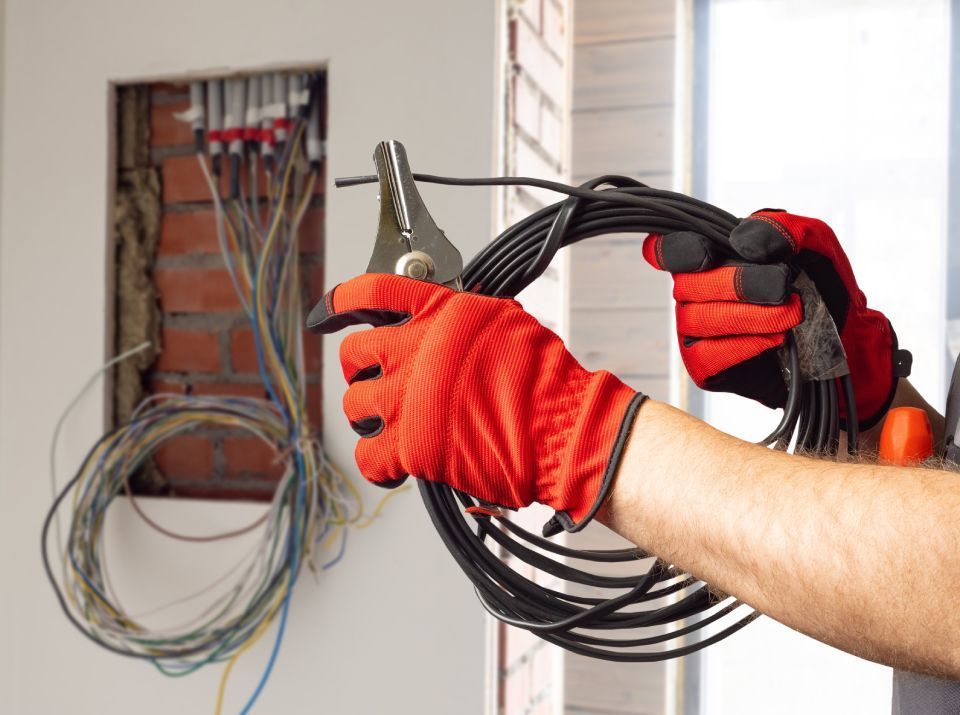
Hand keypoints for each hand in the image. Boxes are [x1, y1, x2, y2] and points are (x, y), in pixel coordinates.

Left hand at [307, 273, 643, 532]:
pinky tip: (397, 462)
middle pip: (353, 353)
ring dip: (371, 416)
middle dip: (361, 368)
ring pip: (354, 405)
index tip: (328, 312)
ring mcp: (407, 398)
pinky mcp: (409, 445)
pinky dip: (379, 463)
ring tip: (398, 424)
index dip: (340, 302)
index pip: (370, 292)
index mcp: (437, 313)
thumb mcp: (503, 321)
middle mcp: (414, 350)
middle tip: (381, 382)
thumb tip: (440, 323)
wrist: (560, 427)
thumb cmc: (544, 379)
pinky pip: (368, 456)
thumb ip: (459, 318)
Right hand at [643, 210, 908, 428]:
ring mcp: (696, 330)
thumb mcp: (814, 242)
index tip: (708, 254)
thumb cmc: (822, 285)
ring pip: (698, 319)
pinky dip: (742, 346)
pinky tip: (774, 340)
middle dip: (739, 284)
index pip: (666, 249)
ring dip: (751, 316)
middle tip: (784, 287)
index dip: (676, 250)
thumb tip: (745, 239)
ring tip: (792, 316)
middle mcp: (695, 292)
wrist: (845, 335)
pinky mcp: (705, 366)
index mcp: (711, 256)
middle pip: (687, 284)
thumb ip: (782, 226)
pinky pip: (706, 354)